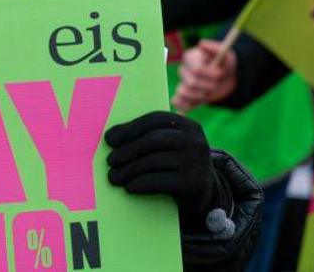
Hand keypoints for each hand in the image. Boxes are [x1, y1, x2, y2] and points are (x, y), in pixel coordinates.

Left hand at [106, 111, 222, 221]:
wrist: (203, 195)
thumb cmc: (176, 166)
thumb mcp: (169, 147)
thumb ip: (148, 137)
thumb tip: (111, 137)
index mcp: (188, 125)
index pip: (155, 119)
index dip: (130, 128)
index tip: (109, 139)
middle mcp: (195, 141)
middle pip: (153, 140)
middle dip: (128, 150)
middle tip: (110, 161)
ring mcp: (197, 162)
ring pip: (154, 161)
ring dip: (129, 170)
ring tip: (114, 177)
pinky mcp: (194, 183)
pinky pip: (161, 181)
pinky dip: (141, 183)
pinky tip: (129, 187)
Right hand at [172, 39, 237, 112]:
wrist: (228, 77)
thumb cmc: (225, 63)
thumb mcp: (225, 53)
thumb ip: (214, 47)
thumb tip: (201, 44)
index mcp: (190, 57)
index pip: (196, 69)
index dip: (209, 73)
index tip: (221, 74)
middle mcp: (184, 70)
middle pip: (191, 82)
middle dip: (208, 86)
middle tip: (218, 84)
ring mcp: (184, 84)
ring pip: (184, 92)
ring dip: (200, 95)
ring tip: (210, 92)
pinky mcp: (186, 97)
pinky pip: (178, 102)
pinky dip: (184, 106)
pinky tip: (192, 105)